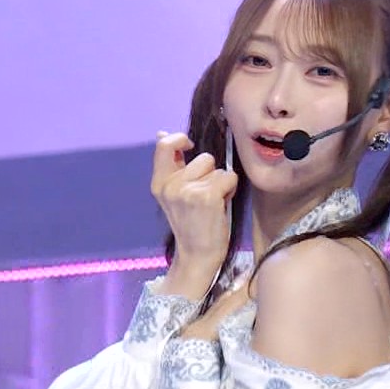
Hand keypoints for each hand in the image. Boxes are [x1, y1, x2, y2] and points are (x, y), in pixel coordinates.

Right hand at [151, 131, 238, 273]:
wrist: (197, 255)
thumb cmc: (191, 224)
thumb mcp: (173, 194)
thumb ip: (171, 166)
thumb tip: (162, 133)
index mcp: (159, 184)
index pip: (164, 145)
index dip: (180, 139)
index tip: (190, 146)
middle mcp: (170, 186)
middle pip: (203, 157)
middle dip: (210, 172)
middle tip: (205, 195)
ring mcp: (188, 191)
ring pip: (217, 168)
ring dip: (221, 182)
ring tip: (214, 202)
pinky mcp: (207, 197)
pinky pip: (228, 177)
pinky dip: (231, 189)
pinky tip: (221, 205)